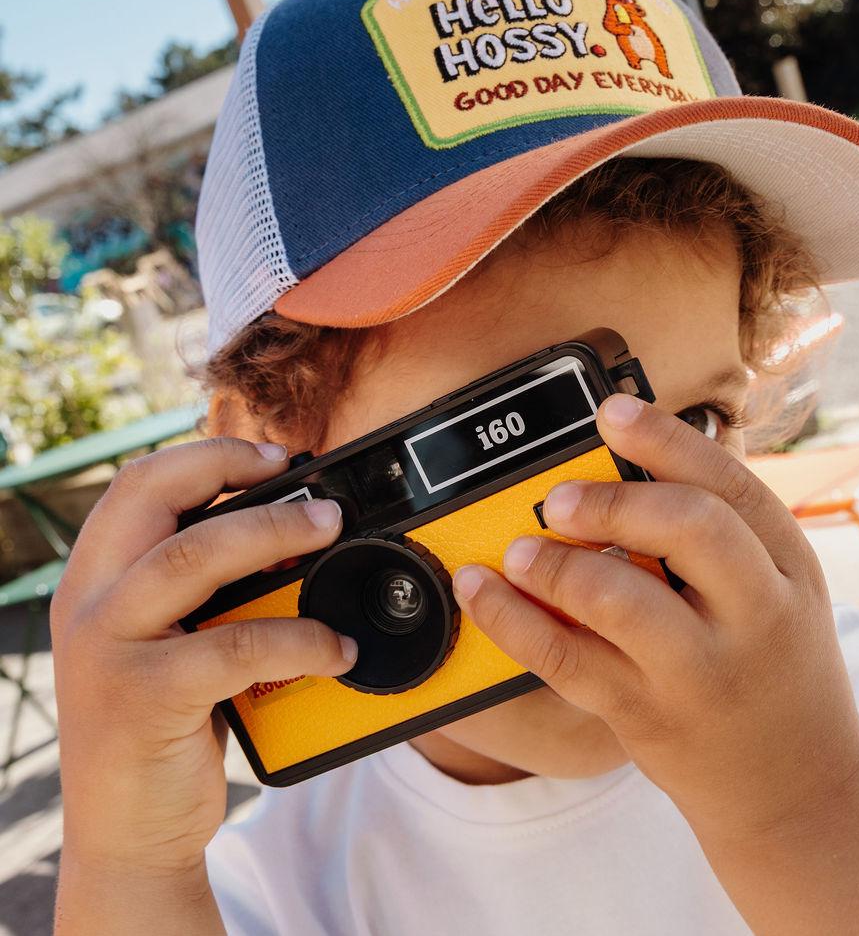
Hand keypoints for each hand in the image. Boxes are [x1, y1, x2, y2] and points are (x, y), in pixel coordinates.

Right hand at [50, 438, 357, 876]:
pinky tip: (337, 648)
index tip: (277, 458)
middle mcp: (89, 603)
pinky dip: (299, 638)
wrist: (128, 835)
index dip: (210, 456)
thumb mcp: (164, 639)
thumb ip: (198, 586)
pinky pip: (235, 646)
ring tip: (333, 533)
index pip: (140, 482)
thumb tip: (290, 527)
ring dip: (277, 534)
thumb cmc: (160, 721)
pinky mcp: (144, 700)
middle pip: (160, 500)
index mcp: (94, 576)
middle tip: (320, 499)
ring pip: (195, 556)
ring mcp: (109, 650)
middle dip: (243, 478)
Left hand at [452, 393, 858, 845]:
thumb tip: (638, 454)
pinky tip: (481, 590)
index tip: (610, 411)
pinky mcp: (645, 717)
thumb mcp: (780, 588)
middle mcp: (755, 615)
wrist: (796, 787)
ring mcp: (700, 672)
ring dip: (555, 562)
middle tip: (559, 499)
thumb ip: (724, 528)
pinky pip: (564, 660)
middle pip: (689, 527)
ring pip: (618, 600)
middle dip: (614, 500)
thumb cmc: (776, 666)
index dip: (666, 438)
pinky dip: (510, 619)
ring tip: (519, 550)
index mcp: (789, 566)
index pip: (731, 485)